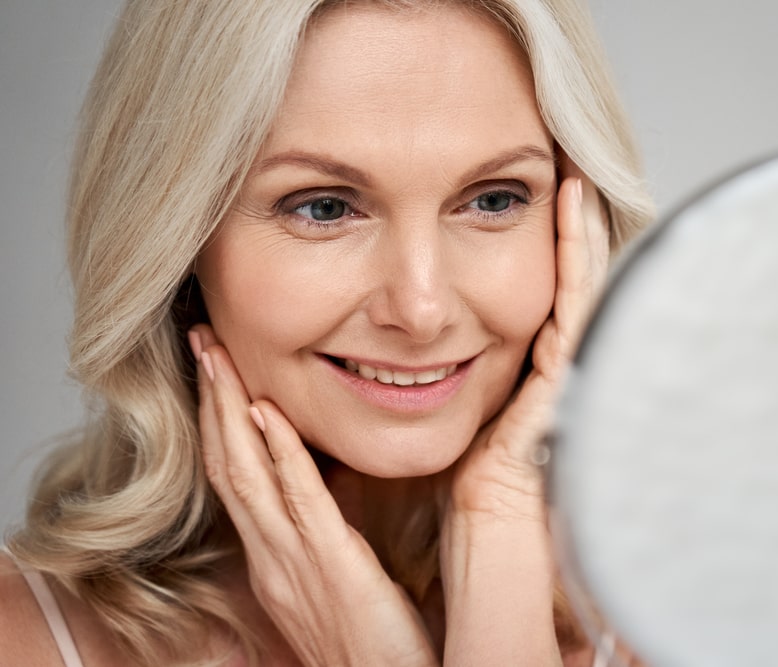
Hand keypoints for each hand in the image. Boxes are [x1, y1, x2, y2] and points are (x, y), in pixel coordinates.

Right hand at [191, 324, 437, 666]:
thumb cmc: (369, 644)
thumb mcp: (333, 582)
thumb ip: (320, 539)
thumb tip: (320, 495)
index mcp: (274, 558)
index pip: (234, 477)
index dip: (218, 421)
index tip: (214, 372)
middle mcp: (273, 556)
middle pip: (228, 464)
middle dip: (213, 399)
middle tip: (201, 343)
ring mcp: (295, 561)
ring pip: (249, 474)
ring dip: (232, 410)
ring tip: (218, 358)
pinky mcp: (333, 566)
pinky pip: (301, 501)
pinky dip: (281, 454)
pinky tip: (268, 414)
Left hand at [447, 153, 609, 519]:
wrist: (487, 536)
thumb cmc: (456, 489)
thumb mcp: (425, 421)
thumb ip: (412, 384)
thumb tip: (371, 349)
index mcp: (513, 367)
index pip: (524, 295)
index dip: (523, 248)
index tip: (507, 199)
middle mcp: (544, 358)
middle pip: (555, 277)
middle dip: (555, 226)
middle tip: (553, 167)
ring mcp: (564, 363)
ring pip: (575, 277)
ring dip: (574, 222)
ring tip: (569, 168)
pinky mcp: (570, 368)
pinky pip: (578, 296)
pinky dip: (580, 245)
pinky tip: (576, 199)